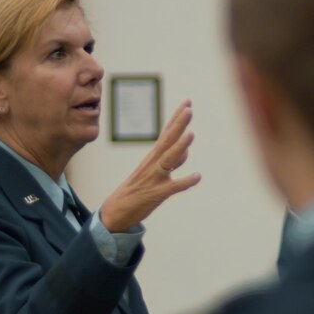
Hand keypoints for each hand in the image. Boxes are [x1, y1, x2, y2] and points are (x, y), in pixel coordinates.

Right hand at [99, 100, 201, 230]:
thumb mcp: (154, 171)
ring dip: (180, 147)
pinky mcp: (156, 194)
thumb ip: (172, 160)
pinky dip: (185, 181)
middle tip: (189, 109)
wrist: (116, 211)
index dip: (177, 118)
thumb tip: (186, 151)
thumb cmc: (138, 189)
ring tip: (191, 134)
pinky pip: (173, 187)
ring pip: (168, 159)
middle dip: (178, 125)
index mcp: (153, 156)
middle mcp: (153, 163)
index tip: (187, 102)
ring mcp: (154, 178)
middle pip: (168, 140)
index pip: (167, 132)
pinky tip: (197, 176)